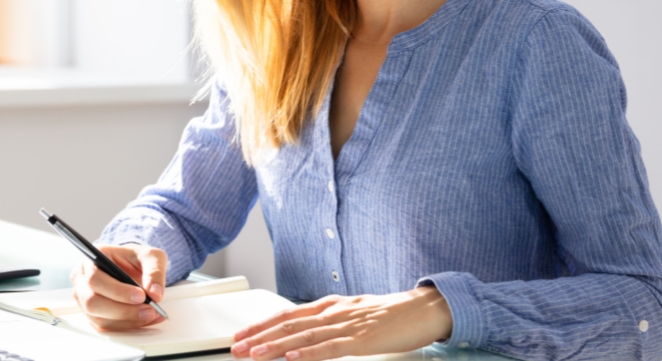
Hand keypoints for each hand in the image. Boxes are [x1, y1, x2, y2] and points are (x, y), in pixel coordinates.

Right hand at [70, 243, 167, 330]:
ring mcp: (83, 298)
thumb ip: (154, 271)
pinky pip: (104, 326)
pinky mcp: (91, 314)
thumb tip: (155, 293)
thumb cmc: (135, 259)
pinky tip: (144, 319)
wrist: (131, 268)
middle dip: (123, 310)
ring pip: (98, 318)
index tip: (140, 295)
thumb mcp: (150, 256)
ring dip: (126, 320)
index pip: (95, 278)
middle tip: (149, 309)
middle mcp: (82, 278)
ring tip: (150, 314)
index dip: (117, 290)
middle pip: (92, 301)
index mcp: (92, 258)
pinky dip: (126, 326)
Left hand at [229, 286, 451, 359]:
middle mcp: (334, 312)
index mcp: (331, 305)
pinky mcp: (363, 340)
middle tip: (237, 348)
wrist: (424, 308)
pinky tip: (294, 359)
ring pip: (305, 336)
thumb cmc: (391, 313)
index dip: (263, 325)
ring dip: (276, 346)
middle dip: (260, 337)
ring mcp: (347, 325)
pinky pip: (332, 348)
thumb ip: (330, 321)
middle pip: (290, 324)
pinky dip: (311, 354)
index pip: (289, 314)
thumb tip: (306, 334)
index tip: (242, 335)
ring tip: (254, 354)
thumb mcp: (354, 313)